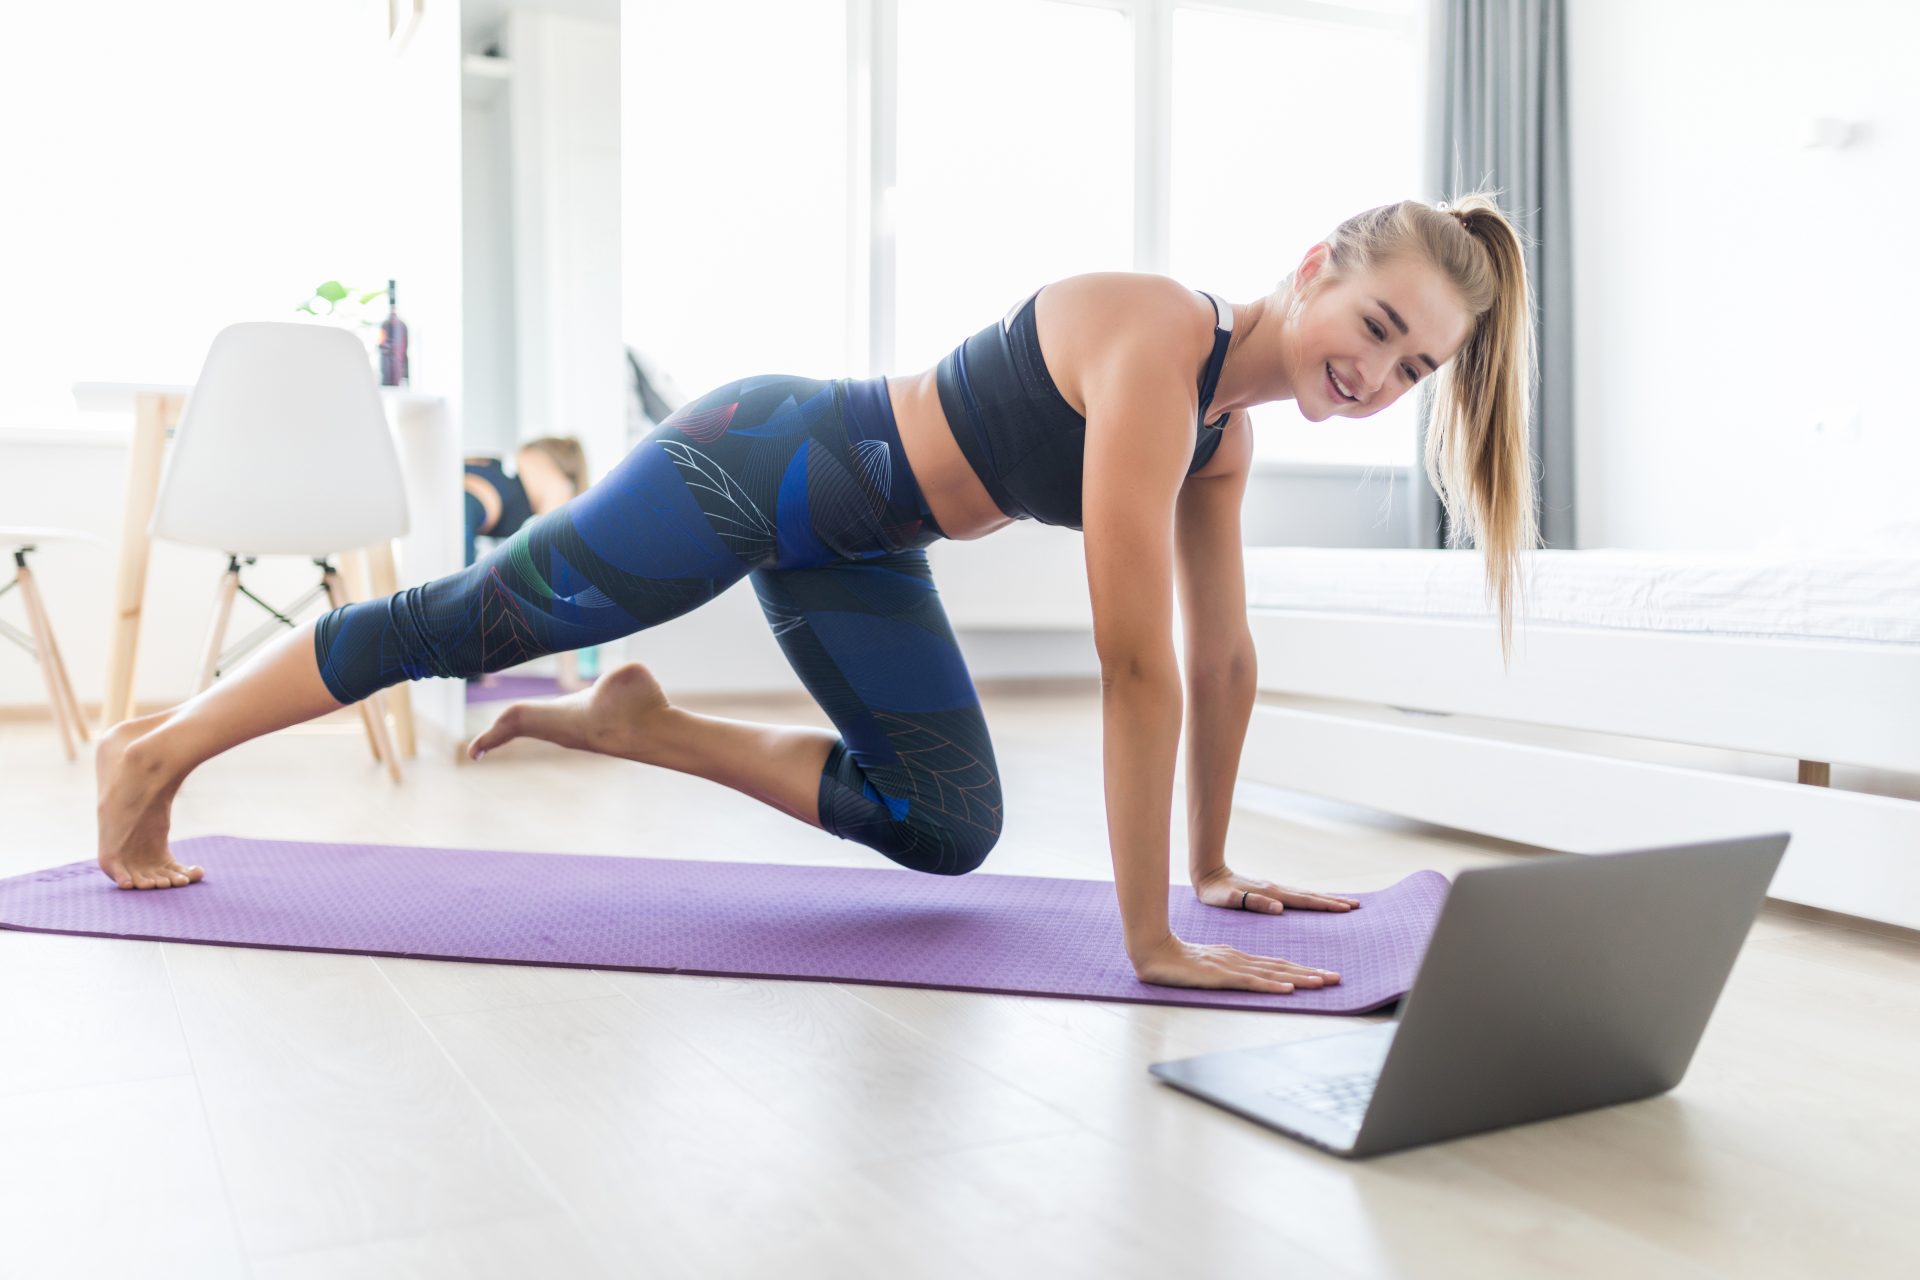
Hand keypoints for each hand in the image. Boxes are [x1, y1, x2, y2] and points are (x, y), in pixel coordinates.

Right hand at [1131, 932, 1340, 993]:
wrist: (1153, 951)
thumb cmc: (1177, 960)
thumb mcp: (1210, 964)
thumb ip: (1230, 969)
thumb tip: (1250, 975)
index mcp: (1239, 958)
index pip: (1277, 965)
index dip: (1303, 970)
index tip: (1325, 976)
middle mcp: (1240, 960)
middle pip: (1282, 967)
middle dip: (1311, 973)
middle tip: (1337, 979)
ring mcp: (1231, 967)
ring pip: (1272, 973)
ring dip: (1300, 978)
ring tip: (1323, 983)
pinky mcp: (1220, 976)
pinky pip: (1250, 982)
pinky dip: (1271, 985)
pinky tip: (1287, 988)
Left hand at [1191, 865, 1361, 915]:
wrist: (1208, 875)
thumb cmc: (1216, 893)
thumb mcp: (1230, 900)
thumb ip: (1253, 903)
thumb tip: (1280, 908)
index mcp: (1271, 893)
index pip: (1304, 901)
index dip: (1325, 905)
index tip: (1346, 908)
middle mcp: (1276, 889)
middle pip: (1310, 896)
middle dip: (1333, 901)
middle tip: (1357, 905)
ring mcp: (1274, 889)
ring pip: (1306, 894)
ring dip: (1326, 898)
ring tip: (1345, 903)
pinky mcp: (1270, 891)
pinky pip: (1297, 896)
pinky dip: (1312, 898)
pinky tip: (1316, 901)